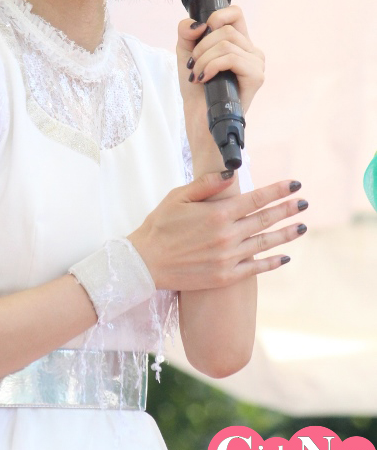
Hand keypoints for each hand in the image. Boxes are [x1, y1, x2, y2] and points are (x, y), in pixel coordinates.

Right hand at [127, 171, 306, 291]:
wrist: (145, 262)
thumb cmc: (160, 225)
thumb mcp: (178, 197)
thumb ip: (206, 184)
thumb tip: (232, 173)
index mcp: (217, 213)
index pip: (256, 199)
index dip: (277, 191)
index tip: (295, 184)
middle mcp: (227, 235)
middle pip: (265, 220)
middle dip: (287, 209)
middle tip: (304, 203)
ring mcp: (228, 258)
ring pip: (265, 244)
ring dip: (285, 234)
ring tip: (302, 227)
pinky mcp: (225, 276)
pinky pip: (255, 268)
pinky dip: (272, 262)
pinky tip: (284, 257)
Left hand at [176, 5, 264, 115]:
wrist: (199, 116)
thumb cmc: (196, 87)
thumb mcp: (186, 52)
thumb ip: (186, 31)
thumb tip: (199, 24)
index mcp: (239, 42)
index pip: (235, 12)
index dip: (215, 18)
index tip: (199, 38)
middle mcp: (252, 50)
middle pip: (226, 29)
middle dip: (202, 46)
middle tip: (193, 65)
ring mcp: (257, 63)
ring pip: (227, 43)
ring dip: (204, 59)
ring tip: (197, 75)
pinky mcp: (256, 76)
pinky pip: (232, 58)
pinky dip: (212, 66)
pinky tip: (204, 78)